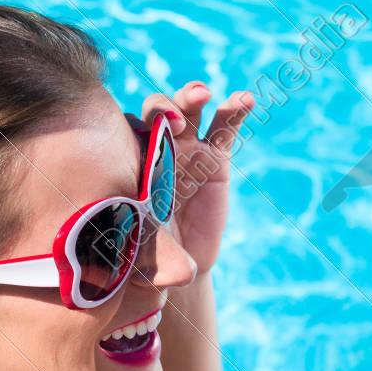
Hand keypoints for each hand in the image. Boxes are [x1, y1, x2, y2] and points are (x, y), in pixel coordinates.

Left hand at [140, 82, 254, 275]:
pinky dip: (234, 110)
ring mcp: (188, 148)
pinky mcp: (216, 156)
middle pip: (156, 111)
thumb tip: (157, 276)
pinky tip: (246, 100)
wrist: (179, 259)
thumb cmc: (150, 254)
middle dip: (163, 108)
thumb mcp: (142, 251)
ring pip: (188, 111)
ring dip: (191, 97)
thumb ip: (147, 251)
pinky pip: (225, 127)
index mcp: (130, 160)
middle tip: (173, 122)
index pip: (125, 131)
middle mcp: (157, 147)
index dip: (133, 129)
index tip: (143, 143)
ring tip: (200, 94)